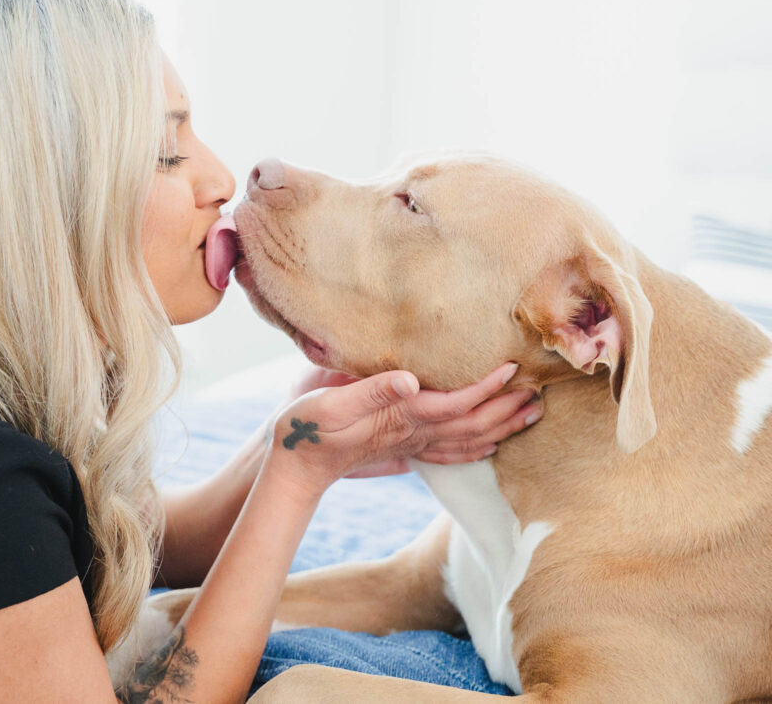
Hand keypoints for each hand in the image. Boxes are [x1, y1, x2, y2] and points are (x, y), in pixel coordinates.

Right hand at [266, 363, 539, 495]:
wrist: (294, 464)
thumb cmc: (306, 428)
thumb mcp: (329, 402)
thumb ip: (370, 390)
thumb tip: (409, 378)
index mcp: (399, 418)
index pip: (455, 403)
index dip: (486, 387)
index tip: (513, 368)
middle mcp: (411, 434)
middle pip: (472, 425)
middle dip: (507, 409)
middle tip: (538, 391)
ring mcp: (409, 446)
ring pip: (468, 441)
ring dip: (502, 427)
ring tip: (531, 413)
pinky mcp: (402, 451)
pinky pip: (449, 453)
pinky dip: (477, 449)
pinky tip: (492, 445)